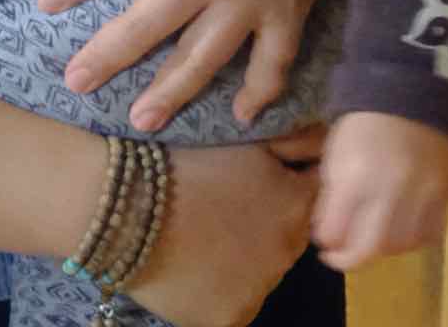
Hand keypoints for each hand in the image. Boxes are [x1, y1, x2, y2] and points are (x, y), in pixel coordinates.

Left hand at [36, 0, 351, 130]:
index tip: (45, 4)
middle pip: (147, 23)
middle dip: (107, 56)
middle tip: (75, 83)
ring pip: (204, 56)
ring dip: (172, 91)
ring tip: (142, 119)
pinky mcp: (293, 6)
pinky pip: (275, 59)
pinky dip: (260, 90)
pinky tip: (240, 115)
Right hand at [125, 143, 317, 326]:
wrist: (122, 205)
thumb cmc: (182, 161)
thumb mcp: (246, 140)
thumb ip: (295, 142)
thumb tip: (324, 138)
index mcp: (297, 206)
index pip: (311, 197)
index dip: (282, 186)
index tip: (250, 183)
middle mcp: (289, 253)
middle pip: (285, 238)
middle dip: (263, 224)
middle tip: (219, 208)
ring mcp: (260, 291)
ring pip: (259, 273)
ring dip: (242, 258)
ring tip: (200, 237)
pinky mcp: (230, 319)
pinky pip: (233, 303)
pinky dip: (218, 290)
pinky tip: (191, 266)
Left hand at [311, 111, 447, 271]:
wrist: (407, 94)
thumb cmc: (363, 124)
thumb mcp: (335, 155)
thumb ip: (332, 197)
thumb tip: (330, 235)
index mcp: (355, 176)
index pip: (336, 231)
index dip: (327, 243)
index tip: (324, 244)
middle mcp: (390, 189)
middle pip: (371, 248)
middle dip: (351, 260)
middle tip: (342, 257)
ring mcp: (422, 192)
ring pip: (402, 245)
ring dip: (383, 249)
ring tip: (372, 239)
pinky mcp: (445, 192)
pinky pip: (430, 233)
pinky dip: (413, 239)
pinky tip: (401, 230)